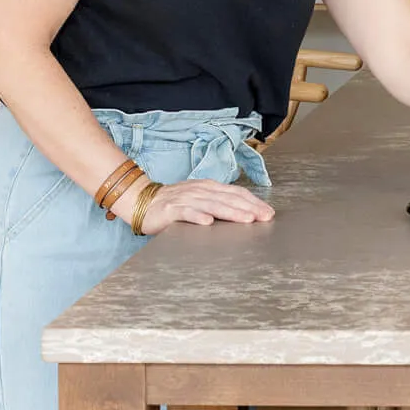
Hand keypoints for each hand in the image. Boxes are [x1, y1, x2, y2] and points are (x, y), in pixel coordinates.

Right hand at [135, 178, 275, 233]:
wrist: (141, 200)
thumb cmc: (173, 203)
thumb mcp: (199, 199)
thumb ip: (218, 203)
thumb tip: (244, 212)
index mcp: (209, 187)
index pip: (236, 193)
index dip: (253, 202)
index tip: (268, 212)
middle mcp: (200, 191)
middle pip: (228, 198)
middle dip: (249, 208)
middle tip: (265, 217)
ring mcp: (185, 199)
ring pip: (212, 205)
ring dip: (231, 212)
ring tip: (246, 219)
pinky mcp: (171, 210)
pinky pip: (186, 213)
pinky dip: (198, 216)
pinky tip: (208, 223)